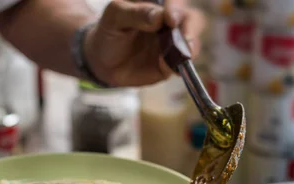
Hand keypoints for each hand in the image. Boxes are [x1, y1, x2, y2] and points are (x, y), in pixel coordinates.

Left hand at [84, 1, 205, 86]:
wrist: (101, 60)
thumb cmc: (109, 31)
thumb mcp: (115, 17)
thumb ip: (136, 14)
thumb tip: (159, 17)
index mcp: (158, 4)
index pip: (174, 3)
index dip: (175, 9)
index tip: (170, 19)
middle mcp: (170, 22)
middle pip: (192, 20)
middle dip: (190, 29)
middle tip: (184, 40)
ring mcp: (172, 43)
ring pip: (191, 43)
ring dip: (188, 49)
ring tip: (179, 55)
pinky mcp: (169, 64)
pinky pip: (180, 65)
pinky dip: (176, 66)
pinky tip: (165, 67)